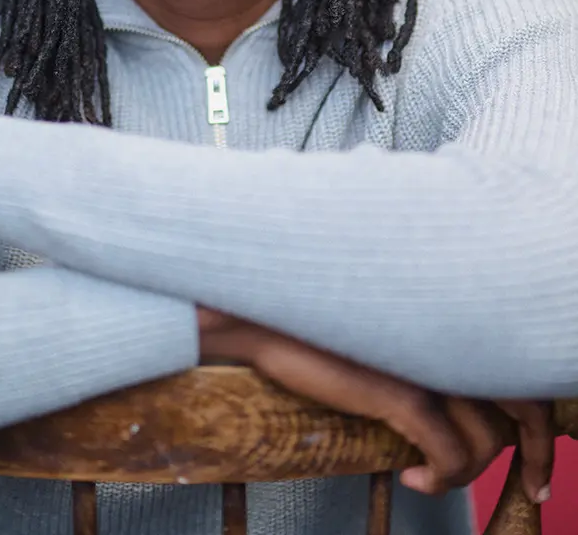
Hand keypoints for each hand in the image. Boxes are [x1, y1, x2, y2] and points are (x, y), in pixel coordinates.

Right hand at [197, 309, 552, 501]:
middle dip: (538, 455)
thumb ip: (427, 352)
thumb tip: (452, 399)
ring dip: (466, 471)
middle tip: (537, 488)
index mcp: (452, 319)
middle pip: (528, 405)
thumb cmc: (317, 326)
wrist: (263, 316)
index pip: (524, 370)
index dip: (539, 419)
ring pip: (488, 440)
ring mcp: (431, 365)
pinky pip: (450, 458)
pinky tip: (411, 478)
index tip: (538, 453)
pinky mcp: (404, 394)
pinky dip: (439, 479)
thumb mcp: (387, 337)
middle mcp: (452, 337)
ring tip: (428, 473)